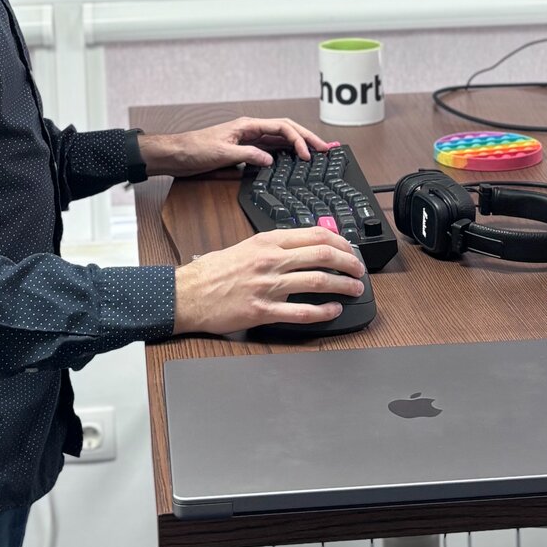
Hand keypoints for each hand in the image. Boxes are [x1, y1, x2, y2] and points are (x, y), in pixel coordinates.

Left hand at [140, 116, 336, 176]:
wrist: (176, 154)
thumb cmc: (194, 149)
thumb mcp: (222, 153)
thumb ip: (248, 155)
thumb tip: (270, 160)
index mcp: (248, 125)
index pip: (282, 127)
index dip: (298, 140)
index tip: (307, 154)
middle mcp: (251, 129)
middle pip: (286, 129)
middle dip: (307, 137)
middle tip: (325, 148)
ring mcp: (249, 138)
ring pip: (280, 138)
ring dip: (299, 144)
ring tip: (316, 152)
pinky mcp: (244, 149)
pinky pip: (270, 148)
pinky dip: (285, 152)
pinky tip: (293, 159)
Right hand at [173, 228, 366, 334]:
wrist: (187, 294)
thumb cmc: (212, 272)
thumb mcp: (245, 247)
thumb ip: (273, 246)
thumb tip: (303, 247)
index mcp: (267, 242)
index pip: (313, 235)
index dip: (339, 242)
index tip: (349, 249)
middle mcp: (270, 260)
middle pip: (321, 255)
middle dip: (348, 262)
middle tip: (359, 269)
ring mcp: (267, 286)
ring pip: (316, 281)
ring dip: (342, 285)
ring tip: (354, 288)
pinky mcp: (262, 310)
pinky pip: (300, 311)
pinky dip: (322, 311)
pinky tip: (333, 310)